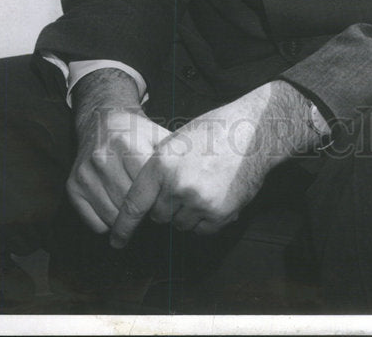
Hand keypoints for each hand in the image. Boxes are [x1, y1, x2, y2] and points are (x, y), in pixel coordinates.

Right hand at [66, 68, 170, 233]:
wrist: (102, 119)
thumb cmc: (136, 131)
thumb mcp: (158, 135)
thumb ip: (176, 155)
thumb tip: (198, 179)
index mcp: (126, 143)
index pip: (146, 188)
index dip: (161, 198)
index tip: (169, 200)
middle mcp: (102, 158)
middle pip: (130, 205)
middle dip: (146, 211)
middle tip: (156, 208)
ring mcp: (85, 174)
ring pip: (112, 217)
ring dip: (128, 220)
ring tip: (138, 207)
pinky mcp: (72, 187)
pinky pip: (95, 223)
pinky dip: (109, 222)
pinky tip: (119, 207)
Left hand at [109, 80, 321, 247]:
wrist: (255, 132)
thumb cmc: (216, 131)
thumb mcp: (177, 141)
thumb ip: (158, 168)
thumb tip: (146, 196)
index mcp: (162, 163)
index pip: (135, 203)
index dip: (123, 225)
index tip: (116, 240)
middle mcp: (177, 185)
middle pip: (158, 215)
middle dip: (166, 205)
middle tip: (185, 184)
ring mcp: (199, 201)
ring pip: (180, 224)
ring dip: (187, 212)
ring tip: (204, 184)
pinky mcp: (219, 214)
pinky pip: (201, 229)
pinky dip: (205, 218)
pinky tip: (216, 194)